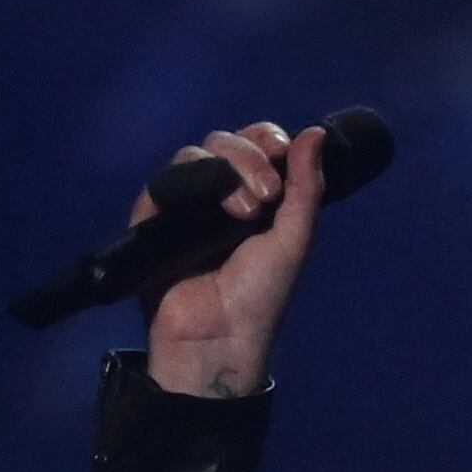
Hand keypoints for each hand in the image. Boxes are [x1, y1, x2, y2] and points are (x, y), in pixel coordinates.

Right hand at [138, 121, 328, 402]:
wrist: (218, 338)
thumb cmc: (260, 298)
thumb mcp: (293, 241)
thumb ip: (307, 188)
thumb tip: (317, 133)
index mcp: (256, 197)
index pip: (256, 144)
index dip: (267, 138)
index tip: (282, 152)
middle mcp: (219, 195)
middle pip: (224, 142)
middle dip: (248, 156)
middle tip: (266, 195)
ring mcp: (185, 206)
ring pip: (192, 155)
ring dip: (222, 172)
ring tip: (243, 213)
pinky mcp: (153, 219)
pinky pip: (161, 183)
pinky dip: (184, 185)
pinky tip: (203, 208)